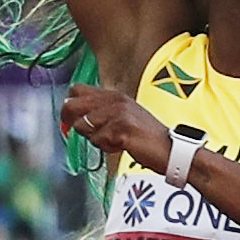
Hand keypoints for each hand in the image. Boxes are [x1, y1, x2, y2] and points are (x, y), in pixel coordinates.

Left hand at [59, 83, 173, 172]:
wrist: (169, 149)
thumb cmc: (146, 138)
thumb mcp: (122, 118)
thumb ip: (100, 116)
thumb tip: (72, 121)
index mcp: (114, 95)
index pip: (76, 89)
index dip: (70, 106)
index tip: (72, 120)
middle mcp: (115, 99)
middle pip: (72, 104)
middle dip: (72, 122)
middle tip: (87, 134)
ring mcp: (118, 112)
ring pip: (82, 126)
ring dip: (94, 138)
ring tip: (113, 142)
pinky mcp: (122, 127)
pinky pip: (98, 140)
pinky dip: (106, 147)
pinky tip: (121, 146)